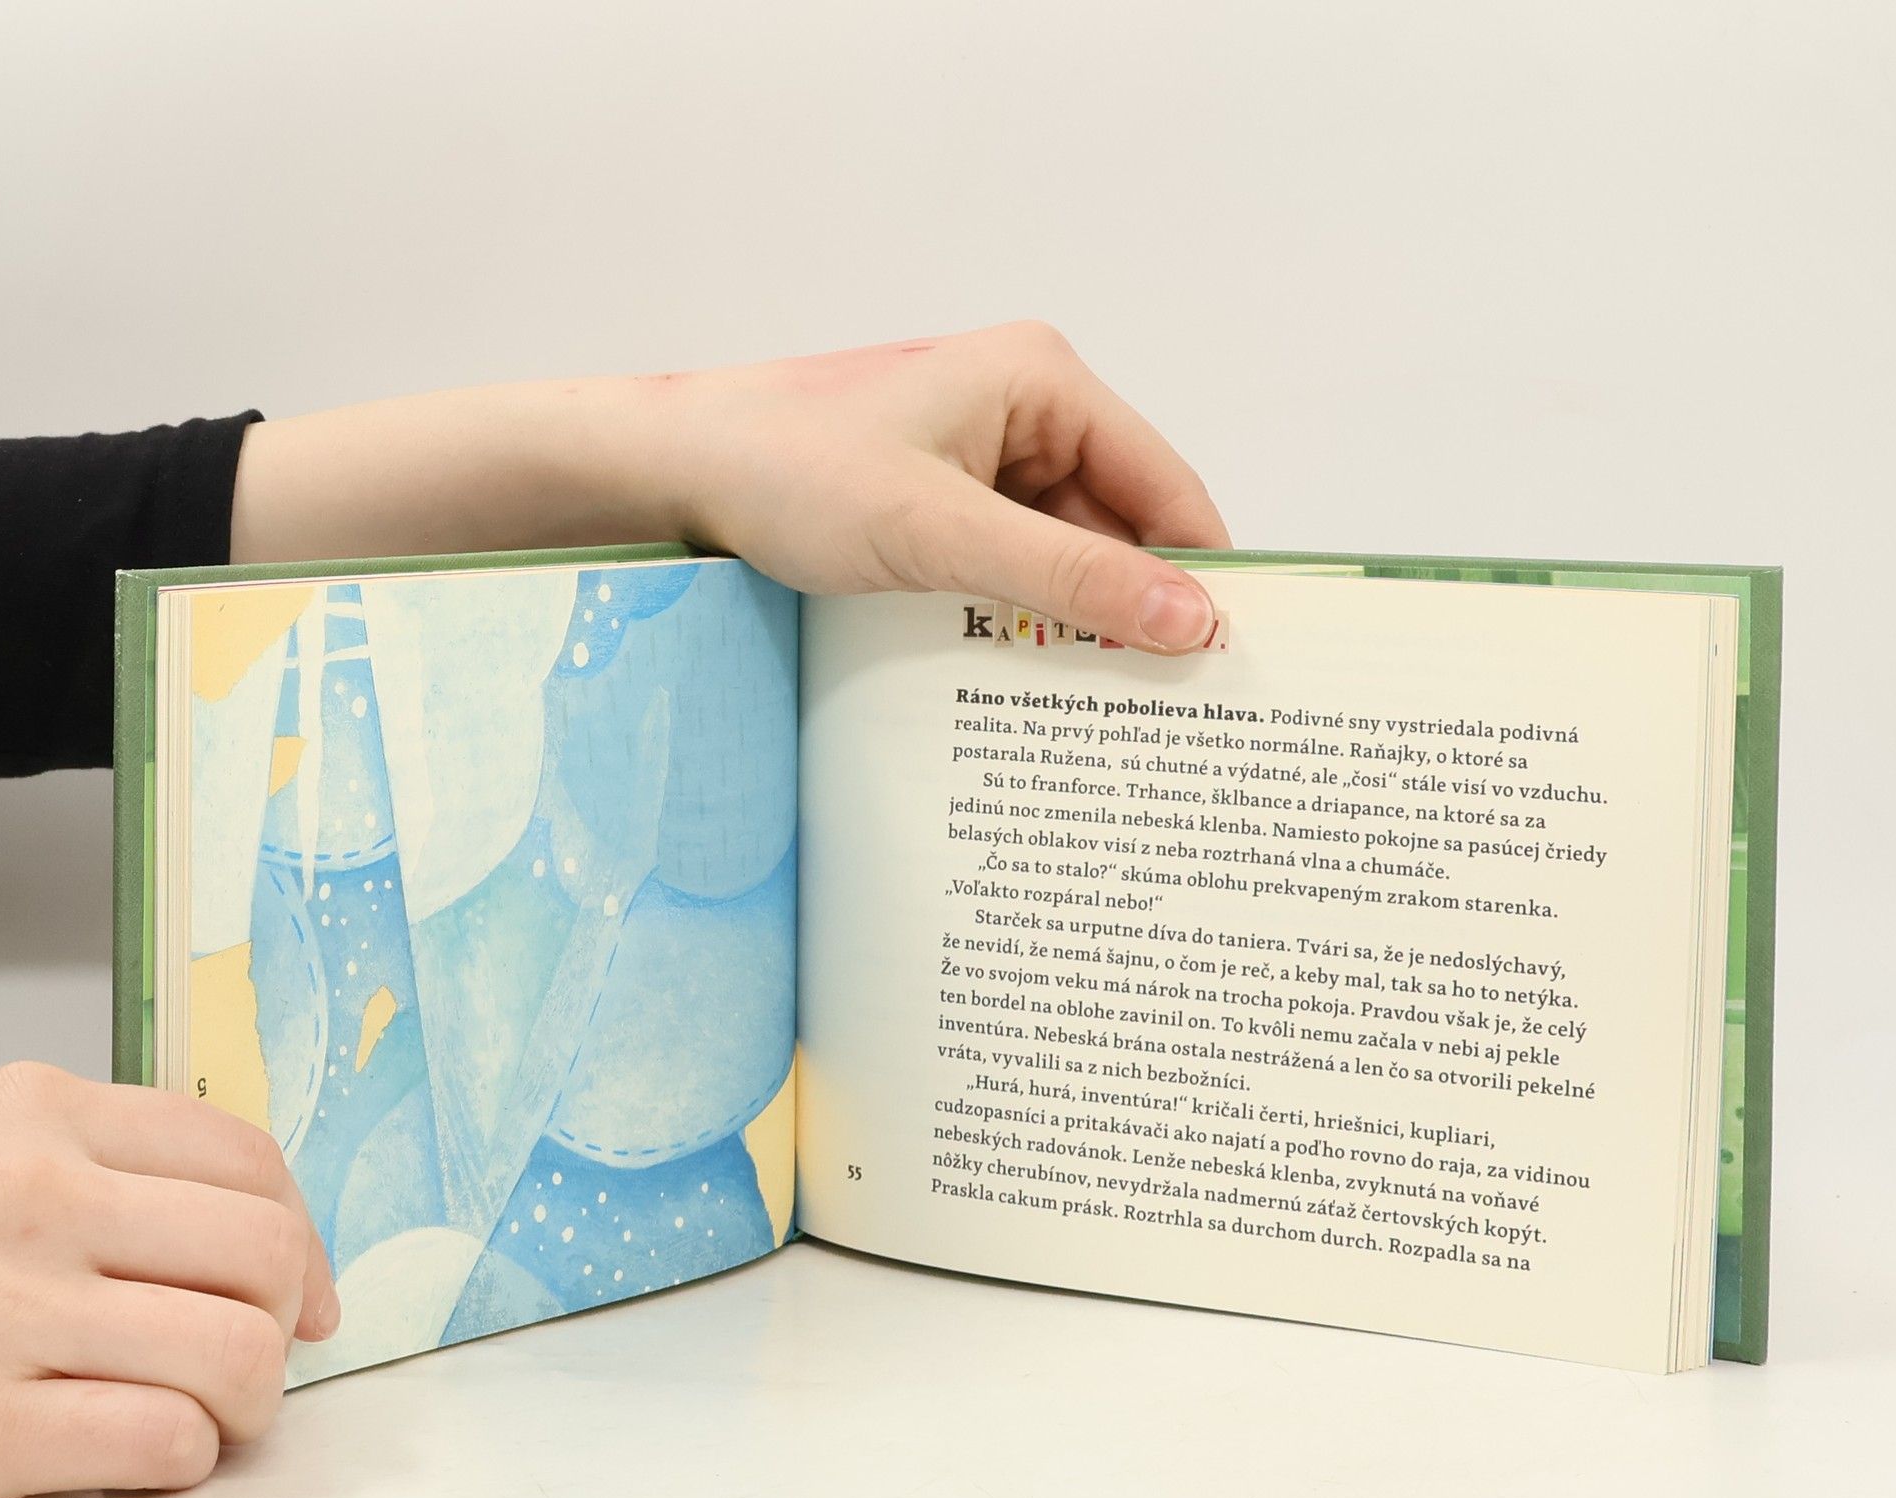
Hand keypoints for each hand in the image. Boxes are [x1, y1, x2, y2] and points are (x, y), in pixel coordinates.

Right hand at [0, 1062, 338, 1497]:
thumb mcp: (8, 1167)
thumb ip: (134, 1183)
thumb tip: (306, 1287)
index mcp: (39, 1115)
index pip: (249, 1163)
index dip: (303, 1242)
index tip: (299, 1300)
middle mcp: (27, 1198)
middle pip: (262, 1255)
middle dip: (275, 1324)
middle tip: (232, 1361)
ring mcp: (1, 1310)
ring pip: (239, 1353)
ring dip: (243, 1402)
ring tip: (197, 1411)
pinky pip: (167, 1440)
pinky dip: (179, 1457)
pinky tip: (133, 1449)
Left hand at [231, 321, 1232, 654]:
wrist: (664, 476)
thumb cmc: (785, 472)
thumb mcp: (939, 536)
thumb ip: (1070, 582)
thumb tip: (1193, 623)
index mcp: (1044, 382)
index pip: (1168, 488)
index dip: (1202, 577)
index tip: (1231, 667)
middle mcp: (1024, 410)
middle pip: (1121, 529)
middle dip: (1136, 612)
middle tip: (1169, 714)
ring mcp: (979, 460)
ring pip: (1064, 559)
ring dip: (1074, 628)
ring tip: (1102, 717)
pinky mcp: (938, 505)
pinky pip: (1009, 572)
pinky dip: (1020, 625)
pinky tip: (1024, 687)